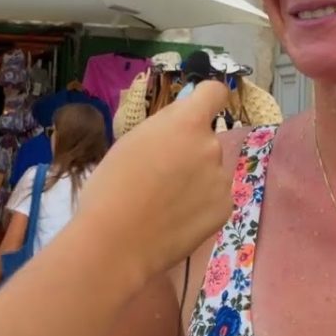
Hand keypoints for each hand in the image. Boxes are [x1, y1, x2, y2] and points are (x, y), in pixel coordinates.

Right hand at [78, 80, 232, 277]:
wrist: (115, 242)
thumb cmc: (111, 187)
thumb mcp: (132, 141)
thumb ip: (164, 127)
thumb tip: (183, 121)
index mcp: (186, 123)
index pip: (214, 93)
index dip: (205, 100)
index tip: (195, 113)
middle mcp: (211, 146)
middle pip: (206, 139)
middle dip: (190, 150)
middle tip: (161, 174)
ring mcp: (221, 179)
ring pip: (210, 170)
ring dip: (196, 179)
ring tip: (165, 203)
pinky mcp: (225, 208)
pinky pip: (215, 197)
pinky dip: (201, 205)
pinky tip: (176, 220)